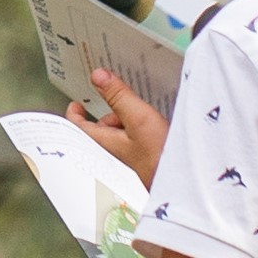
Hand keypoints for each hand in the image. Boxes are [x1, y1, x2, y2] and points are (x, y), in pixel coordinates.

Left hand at [68, 67, 165, 181]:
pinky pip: (133, 144)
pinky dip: (137, 134)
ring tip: (145, 119)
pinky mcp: (141, 164)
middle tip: (125, 104)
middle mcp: (111, 154)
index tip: (75, 104)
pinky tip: (153, 132)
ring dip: (127, 124)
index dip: (75, 114)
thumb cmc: (160, 157)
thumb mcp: (139, 118)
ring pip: (118, 136)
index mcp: (104, 143)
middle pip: (101, 130)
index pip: (79, 127)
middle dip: (111, 115)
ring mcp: (126, 161)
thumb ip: (118, 97)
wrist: (183, 181)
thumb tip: (98, 76)